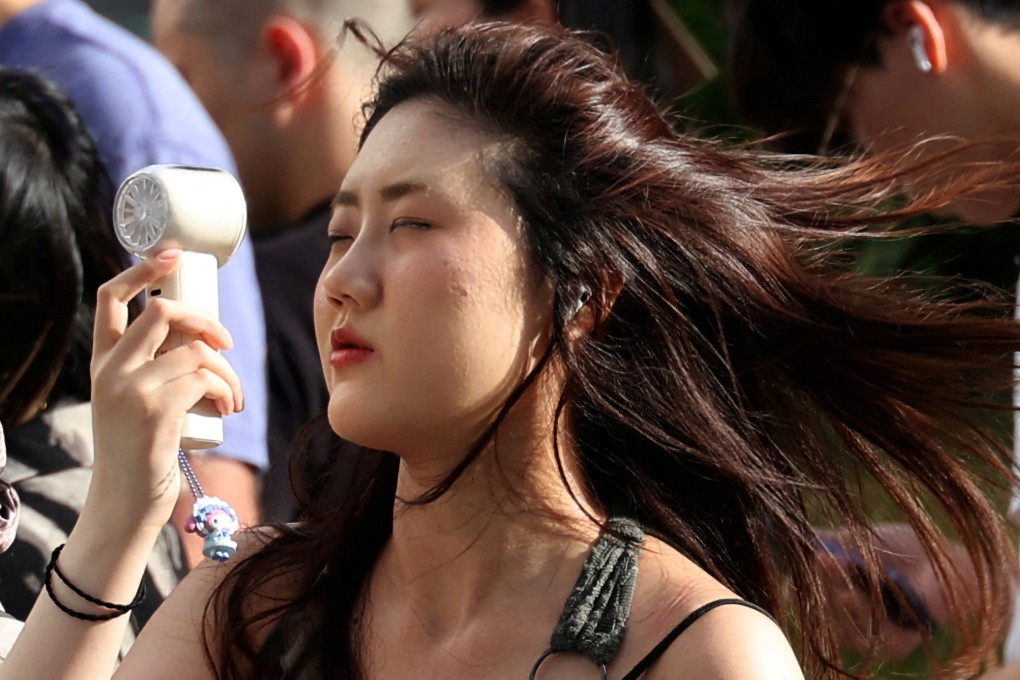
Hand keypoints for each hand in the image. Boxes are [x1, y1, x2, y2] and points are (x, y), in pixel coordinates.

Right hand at [89, 250, 242, 531]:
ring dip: (227, 370)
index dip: (142, 270)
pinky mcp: (155, 410)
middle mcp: (110, 370)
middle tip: (226, 344)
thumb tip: (203, 339)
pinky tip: (229, 409)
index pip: (110, 299)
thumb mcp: (134, 402)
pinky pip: (205, 378)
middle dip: (205, 319)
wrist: (124, 502)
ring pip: (195, 350)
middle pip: (161, 312)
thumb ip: (154, 369)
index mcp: (102, 362)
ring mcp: (130, 388)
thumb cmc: (140, 451)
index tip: (172, 254)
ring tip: (233, 397)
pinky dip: (227, 389)